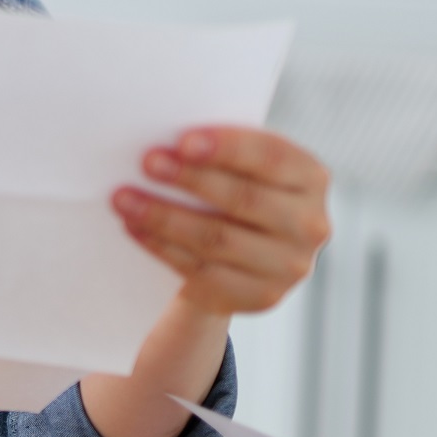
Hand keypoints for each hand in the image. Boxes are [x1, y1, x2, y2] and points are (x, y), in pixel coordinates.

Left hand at [110, 127, 331, 316]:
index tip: (182, 141)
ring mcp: (288, 267)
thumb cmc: (235, 194)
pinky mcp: (259, 297)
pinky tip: (134, 228)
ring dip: (163, 216)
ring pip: (217, 238)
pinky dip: (161, 246)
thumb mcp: (244, 170)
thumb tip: (166, 139)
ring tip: (124, 198)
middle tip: (147, 162)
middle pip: (243, 199)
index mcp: (312, 179)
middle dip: (190, 179)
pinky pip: (202, 270)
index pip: (272, 157)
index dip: (227, 148)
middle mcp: (311, 225)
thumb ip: (223, 154)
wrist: (241, 261)